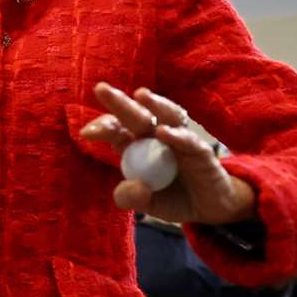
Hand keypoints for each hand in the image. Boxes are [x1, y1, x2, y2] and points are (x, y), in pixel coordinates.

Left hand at [80, 83, 256, 225]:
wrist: (209, 208)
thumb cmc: (173, 197)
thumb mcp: (148, 204)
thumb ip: (132, 198)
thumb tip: (133, 188)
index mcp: (136, 147)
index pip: (117, 131)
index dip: (103, 127)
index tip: (87, 132)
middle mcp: (156, 138)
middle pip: (137, 116)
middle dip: (119, 102)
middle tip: (101, 88)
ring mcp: (179, 142)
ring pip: (167, 116)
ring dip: (154, 105)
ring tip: (140, 94)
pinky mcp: (201, 153)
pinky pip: (189, 141)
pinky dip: (178, 136)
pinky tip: (165, 132)